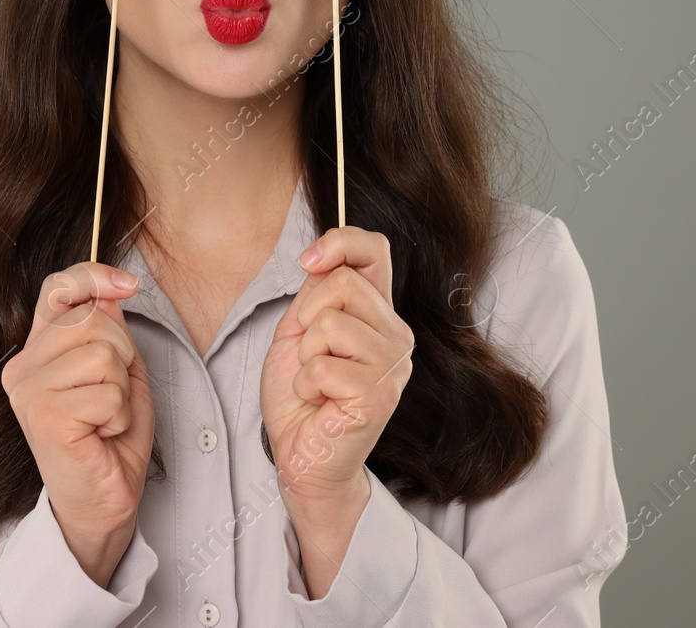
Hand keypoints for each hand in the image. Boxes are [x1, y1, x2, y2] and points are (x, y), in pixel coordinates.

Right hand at [1, 263, 153, 587]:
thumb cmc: (110, 437)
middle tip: (113, 394)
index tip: (128, 285)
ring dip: (121, 390)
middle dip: (122, 354)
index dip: (93, 276)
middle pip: (92, 320)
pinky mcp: (43, 416)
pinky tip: (101, 435)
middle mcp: (22, 366)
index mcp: (38, 349)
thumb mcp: (118, 371)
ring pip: (103, 354)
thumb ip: (109, 331)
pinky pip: (107, 393)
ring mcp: (27, 390)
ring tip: (105, 418)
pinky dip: (119, 416)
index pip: (58, 289)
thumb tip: (109, 295)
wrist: (102, 500)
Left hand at [260, 225, 414, 503]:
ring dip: (305, 356)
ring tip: (315, 382)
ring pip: (330, 323)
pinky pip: (322, 366)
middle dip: (306, 316)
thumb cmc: (301, 397)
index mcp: (379, 313)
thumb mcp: (299, 330)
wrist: (301, 455)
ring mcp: (393, 366)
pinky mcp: (379, 396)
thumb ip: (316, 292)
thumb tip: (321, 255)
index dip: (340, 241)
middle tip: (308, 355)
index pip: (375, 250)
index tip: (307, 260)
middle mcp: (396, 335)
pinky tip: (320, 403)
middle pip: (343, 282)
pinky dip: (305, 384)